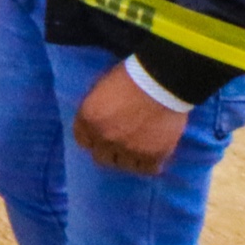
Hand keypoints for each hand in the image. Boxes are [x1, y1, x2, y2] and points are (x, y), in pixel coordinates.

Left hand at [73, 63, 188, 174]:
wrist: (162, 81)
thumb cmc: (131, 75)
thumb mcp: (102, 86)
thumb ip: (96, 108)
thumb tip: (98, 119)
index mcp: (89, 119)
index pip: (82, 141)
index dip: (93, 139)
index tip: (100, 137)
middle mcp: (104, 138)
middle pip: (101, 157)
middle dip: (109, 151)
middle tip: (121, 144)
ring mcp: (128, 149)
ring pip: (124, 166)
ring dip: (129, 158)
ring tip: (139, 150)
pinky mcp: (152, 156)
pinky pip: (147, 169)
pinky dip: (149, 165)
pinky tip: (152, 156)